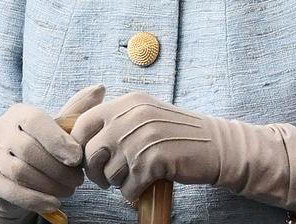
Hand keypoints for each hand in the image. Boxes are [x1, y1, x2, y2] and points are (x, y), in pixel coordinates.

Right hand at [0, 85, 105, 223]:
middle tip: (78, 180)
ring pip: (19, 171)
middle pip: (28, 150)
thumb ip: (75, 111)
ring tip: (69, 191)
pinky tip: (53, 203)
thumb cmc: (38, 144)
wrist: (6, 170)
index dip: (57, 140)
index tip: (77, 158)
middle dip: (58, 168)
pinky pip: (11, 191)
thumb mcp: (54, 127)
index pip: (35, 121)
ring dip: (49, 185)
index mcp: (18, 113)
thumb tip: (100, 89)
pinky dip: (35, 199)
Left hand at [71, 92, 295, 209]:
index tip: (87, 158)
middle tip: (106, 177)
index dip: (79, 146)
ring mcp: (142, 139)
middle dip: (95, 171)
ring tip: (133, 177)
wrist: (216, 145)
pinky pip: (127, 189)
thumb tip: (82, 138)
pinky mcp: (154, 161)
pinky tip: (145, 184)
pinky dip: (133, 193)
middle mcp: (131, 117)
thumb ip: (118, 118)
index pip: (82, 123)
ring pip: (108, 174)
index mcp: (128, 102)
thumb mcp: (146, 113)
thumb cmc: (178, 132)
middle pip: (90, 152)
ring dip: (118, 182)